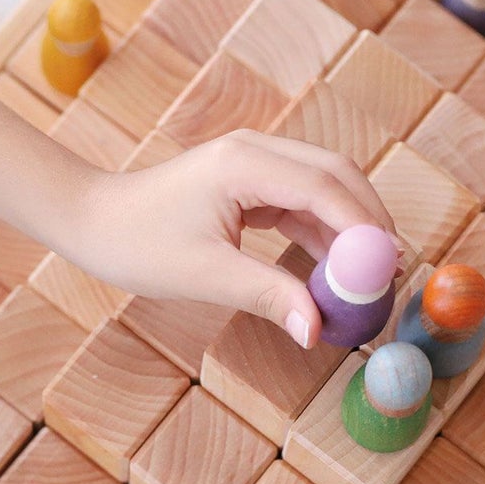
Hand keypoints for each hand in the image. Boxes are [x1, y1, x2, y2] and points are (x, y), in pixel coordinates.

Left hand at [50, 131, 398, 346]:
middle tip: (392, 269)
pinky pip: (301, 203)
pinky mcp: (249, 184)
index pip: (325, 187)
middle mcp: (256, 153)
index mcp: (245, 164)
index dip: (364, 227)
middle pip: (337, 175)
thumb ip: (267, 296)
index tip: (388, 266)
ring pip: (323, 188)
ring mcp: (254, 166)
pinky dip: (323, 233)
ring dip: (349, 228)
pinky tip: (334, 271)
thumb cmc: (136, 242)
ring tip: (369, 276)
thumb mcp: (205, 275)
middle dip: (370, 220)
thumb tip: (315, 330)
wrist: (92, 220)